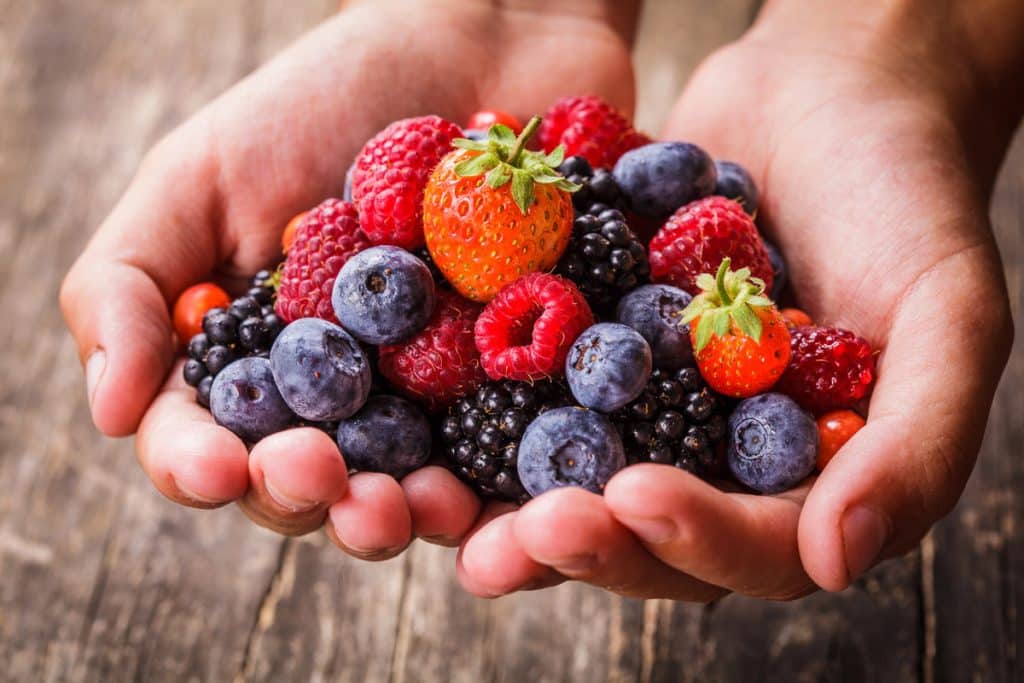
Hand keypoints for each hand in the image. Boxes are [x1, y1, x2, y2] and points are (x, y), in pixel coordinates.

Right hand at [60, 0, 635, 552]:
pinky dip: (515, 483)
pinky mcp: (525, 386)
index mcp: (256, 361)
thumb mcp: (202, 174)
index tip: (221, 468)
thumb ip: (130, 283)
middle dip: (312, 500)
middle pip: (313, 485)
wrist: (486, 43)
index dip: (203, 468)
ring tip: (423, 507)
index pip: (207, 443)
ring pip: (415, 491)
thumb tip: (107, 412)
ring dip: (412, 516)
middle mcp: (343, 398)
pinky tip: (518, 489)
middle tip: (329, 484)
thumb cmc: (326, 100)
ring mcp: (435, 398)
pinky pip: (522, 453)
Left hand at [456, 1, 1019, 597]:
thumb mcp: (949, 314)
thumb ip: (916, 442)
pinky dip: (482, 399)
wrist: (831, 90)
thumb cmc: (908, 196)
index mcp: (808, 480)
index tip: (633, 499)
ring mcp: (649, 406)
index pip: (753, 548)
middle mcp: (718, 459)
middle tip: (518, 537)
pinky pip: (534, 383)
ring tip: (441, 508)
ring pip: (576, 476)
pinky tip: (422, 406)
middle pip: (647, 533)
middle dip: (584, 541)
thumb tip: (838, 561)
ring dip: (510, 500)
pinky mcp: (592, 346)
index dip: (696, 540)